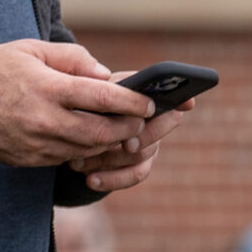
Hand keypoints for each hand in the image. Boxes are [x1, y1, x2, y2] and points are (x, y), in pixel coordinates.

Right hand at [0, 41, 152, 167]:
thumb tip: (105, 75)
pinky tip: (95, 139)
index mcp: (47, 88)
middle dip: (129, 128)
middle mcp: (46, 120)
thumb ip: (72, 58)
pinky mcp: (34, 159)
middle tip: (142, 120)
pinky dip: (88, 150)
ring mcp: (40, 144)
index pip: (102, 99)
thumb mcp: (31, 50)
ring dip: (112, 142)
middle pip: (103, 132)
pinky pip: (71, 158)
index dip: (132, 102)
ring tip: (123, 129)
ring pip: (90, 150)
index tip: (149, 102)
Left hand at [66, 89, 196, 193]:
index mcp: (138, 93)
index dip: (179, 99)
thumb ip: (87, 71)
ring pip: (143, 153)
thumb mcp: (75, 80)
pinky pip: (135, 174)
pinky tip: (91, 179)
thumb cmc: (72, 99)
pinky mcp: (137, 165)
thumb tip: (104, 76)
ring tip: (80, 160)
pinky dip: (112, 179)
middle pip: (159, 127)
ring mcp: (146, 143)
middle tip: (127, 144)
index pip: (164, 94)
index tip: (187, 102)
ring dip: (112, 158)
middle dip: (144, 136)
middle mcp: (149, 118)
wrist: (64, 129)